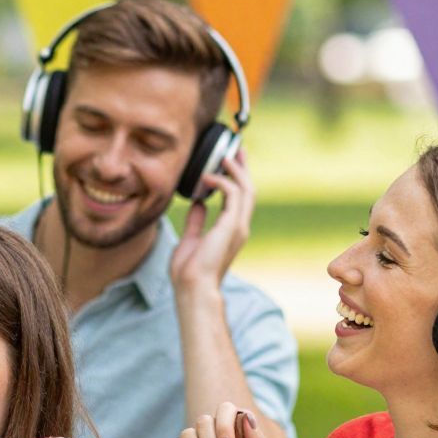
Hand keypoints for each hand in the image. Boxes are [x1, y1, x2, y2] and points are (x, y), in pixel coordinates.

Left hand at [168, 146, 254, 294]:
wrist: (193, 288)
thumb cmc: (190, 271)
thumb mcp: (190, 240)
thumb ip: (196, 221)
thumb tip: (197, 204)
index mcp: (231, 231)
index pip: (239, 199)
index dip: (237, 179)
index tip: (230, 162)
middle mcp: (238, 227)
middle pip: (248, 190)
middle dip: (242, 168)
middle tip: (236, 150)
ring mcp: (237, 227)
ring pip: (245, 190)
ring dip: (236, 170)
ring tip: (224, 156)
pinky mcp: (231, 226)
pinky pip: (232, 195)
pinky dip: (222, 182)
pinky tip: (208, 177)